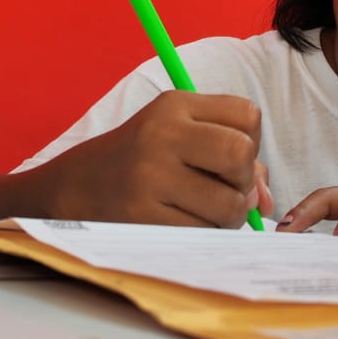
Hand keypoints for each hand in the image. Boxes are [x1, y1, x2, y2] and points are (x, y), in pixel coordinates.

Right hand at [60, 91, 270, 227]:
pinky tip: (182, 223)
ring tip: (201, 210)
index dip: (250, 142)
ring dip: (226, 216)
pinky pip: (203, 232)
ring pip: (229, 204)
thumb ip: (232, 161)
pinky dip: (203, 233)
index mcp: (174, 105)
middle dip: (243, 180)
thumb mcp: (179, 139)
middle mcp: (162, 134)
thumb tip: (264, 203)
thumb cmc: (140, 162)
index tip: (226, 157)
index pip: (248, 115)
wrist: (73, 188)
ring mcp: (150, 176)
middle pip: (241, 154)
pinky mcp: (143, 215)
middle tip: (223, 189)